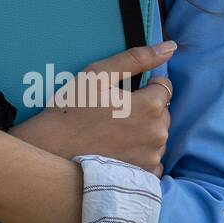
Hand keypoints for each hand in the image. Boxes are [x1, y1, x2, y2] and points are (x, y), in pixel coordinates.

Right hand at [12, 41, 175, 176]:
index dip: (145, 85)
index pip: (164, 87)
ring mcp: (152, 157)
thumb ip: (136, 59)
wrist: (53, 149)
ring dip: (144, 130)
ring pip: (157, 135)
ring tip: (114, 130)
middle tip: (114, 111)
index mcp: (150, 106)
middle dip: (146, 108)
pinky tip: (118, 148)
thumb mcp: (99, 75)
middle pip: (162, 112)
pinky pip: (152, 158)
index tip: (123, 92)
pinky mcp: (144, 174)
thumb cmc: (72, 110)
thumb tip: (169, 48)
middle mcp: (158, 133)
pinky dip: (140, 151)